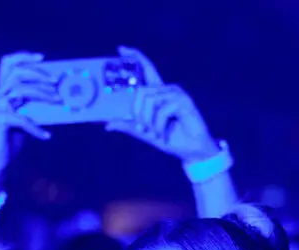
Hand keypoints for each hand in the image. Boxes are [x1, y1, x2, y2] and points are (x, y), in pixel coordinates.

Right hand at [0, 51, 56, 151]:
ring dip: (42, 93)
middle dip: (38, 74)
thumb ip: (35, 103)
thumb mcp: (26, 115)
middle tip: (56, 81)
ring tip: (58, 101)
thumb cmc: (13, 137)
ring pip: (21, 90)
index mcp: (4, 91)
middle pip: (17, 72)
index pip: (8, 64)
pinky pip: (22, 119)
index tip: (43, 57)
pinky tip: (47, 136)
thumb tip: (58, 95)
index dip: (24, 56)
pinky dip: (36, 128)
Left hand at [104, 46, 219, 162]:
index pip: (146, 68)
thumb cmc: (170, 139)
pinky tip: (163, 133)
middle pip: (141, 91)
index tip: (121, 49)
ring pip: (149, 101)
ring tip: (155, 133)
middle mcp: (167, 89)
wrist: (192, 150)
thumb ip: (128, 125)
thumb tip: (107, 125)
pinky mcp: (183, 101)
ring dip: (149, 122)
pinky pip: (161, 110)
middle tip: (142, 128)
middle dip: (137, 113)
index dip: (135, 57)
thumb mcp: (145, 132)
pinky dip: (159, 125)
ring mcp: (176, 93)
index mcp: (158, 93)